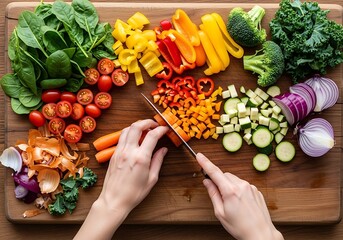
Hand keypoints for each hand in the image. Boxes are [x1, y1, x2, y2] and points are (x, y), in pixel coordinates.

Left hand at [74, 119, 168, 239]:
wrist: (114, 200)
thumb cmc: (134, 193)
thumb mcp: (152, 179)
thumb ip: (158, 161)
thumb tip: (163, 150)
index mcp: (141, 158)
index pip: (152, 135)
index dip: (161, 129)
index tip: (165, 129)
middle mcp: (129, 151)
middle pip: (137, 126)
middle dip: (147, 122)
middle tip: (155, 124)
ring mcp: (119, 151)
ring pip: (127, 129)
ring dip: (137, 126)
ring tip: (145, 130)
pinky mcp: (114, 154)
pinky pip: (121, 138)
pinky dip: (129, 133)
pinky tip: (135, 139)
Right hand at [196, 153, 283, 239]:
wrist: (260, 234)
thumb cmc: (240, 227)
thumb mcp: (220, 213)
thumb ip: (213, 194)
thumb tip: (207, 182)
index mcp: (231, 191)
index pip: (214, 172)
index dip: (205, 163)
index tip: (199, 156)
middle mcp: (242, 186)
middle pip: (224, 175)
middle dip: (219, 181)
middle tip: (219, 196)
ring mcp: (251, 187)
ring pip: (234, 180)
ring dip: (229, 186)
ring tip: (232, 204)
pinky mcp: (257, 190)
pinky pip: (243, 185)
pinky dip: (238, 190)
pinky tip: (240, 204)